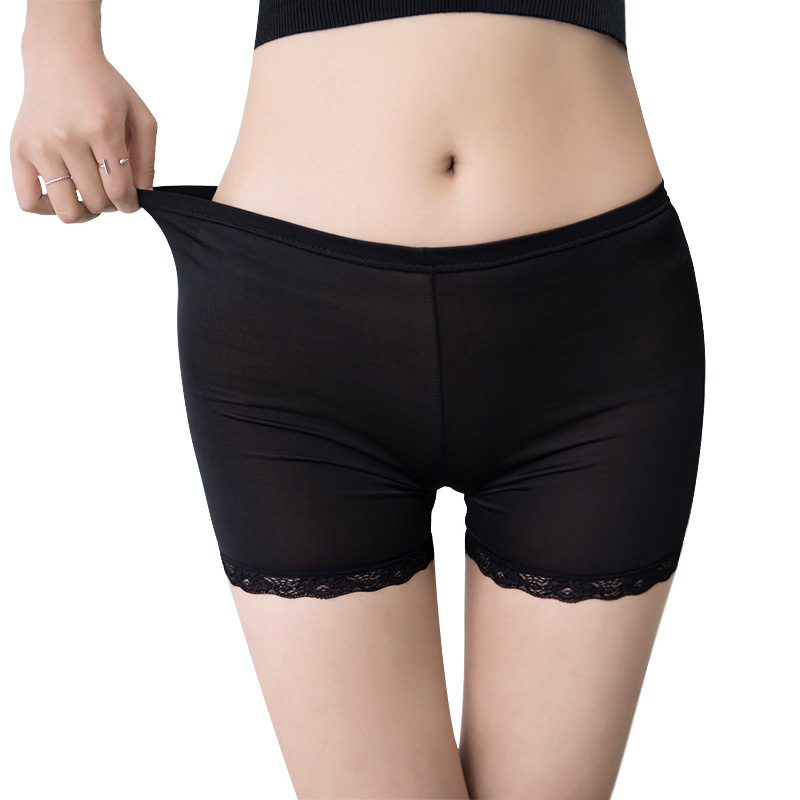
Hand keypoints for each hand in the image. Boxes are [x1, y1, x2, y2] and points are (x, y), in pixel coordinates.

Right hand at [10, 47, 156, 223]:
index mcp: (100, 128)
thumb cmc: (103, 88)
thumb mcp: (140, 117)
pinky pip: (28, 201)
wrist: (61, 57)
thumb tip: (141, 197)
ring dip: (83, 212)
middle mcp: (66, 138)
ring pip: (66, 210)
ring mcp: (39, 145)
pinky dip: (47, 208)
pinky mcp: (18, 149)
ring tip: (88, 195)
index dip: (130, 205)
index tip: (130, 200)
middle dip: (109, 204)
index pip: (119, 191)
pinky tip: (62, 195)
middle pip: (95, 202)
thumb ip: (147, 161)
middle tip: (109, 189)